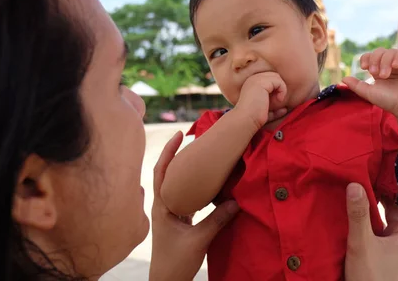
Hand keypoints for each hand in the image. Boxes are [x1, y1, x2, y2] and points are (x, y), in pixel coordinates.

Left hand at [149, 132, 239, 280]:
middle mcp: (162, 206)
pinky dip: (192, 186)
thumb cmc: (175, 263)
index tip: (180, 134)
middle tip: (193, 137)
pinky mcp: (176, 221)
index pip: (161, 172)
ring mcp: (168, 213)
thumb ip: (217, 220)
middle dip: (177, 154)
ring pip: (175, 184)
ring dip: (185, 170)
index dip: (168, 151)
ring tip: (200, 155)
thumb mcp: (199, 240)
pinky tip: (205, 182)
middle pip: (167, 173)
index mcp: (162, 207)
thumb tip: (236, 201)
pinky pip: (184, 196)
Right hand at [235, 72, 287, 128]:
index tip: (275, 102)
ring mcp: (256, 79)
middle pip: (274, 76)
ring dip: (281, 89)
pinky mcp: (261, 82)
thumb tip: (284, 109)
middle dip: (278, 88)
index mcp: (252, 84)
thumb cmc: (254, 119)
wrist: (246, 120)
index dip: (276, 89)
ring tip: (278, 101)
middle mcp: (253, 79)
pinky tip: (278, 99)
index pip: (270, 79)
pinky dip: (282, 90)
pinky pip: (279, 81)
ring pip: (277, 77)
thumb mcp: (266, 112)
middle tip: (277, 101)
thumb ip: (274, 109)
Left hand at [342, 48, 397, 117]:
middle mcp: (391, 64)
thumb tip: (343, 78)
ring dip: (385, 60)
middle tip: (375, 73)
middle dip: (375, 60)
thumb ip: (357, 86)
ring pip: (391, 52)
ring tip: (385, 74)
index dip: (366, 58)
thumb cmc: (391, 102)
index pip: (371, 56)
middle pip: (380, 52)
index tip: (364, 67)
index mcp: (380, 69)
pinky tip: (396, 65)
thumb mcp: (370, 93)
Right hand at [344, 183, 397, 280]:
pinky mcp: (376, 249)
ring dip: (377, 202)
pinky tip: (355, 205)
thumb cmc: (370, 278)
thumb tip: (355, 184)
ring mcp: (389, 244)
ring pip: (386, 216)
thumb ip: (358, 215)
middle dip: (391, 190)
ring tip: (365, 181)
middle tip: (379, 168)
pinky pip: (375, 226)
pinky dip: (368, 214)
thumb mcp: (362, 243)